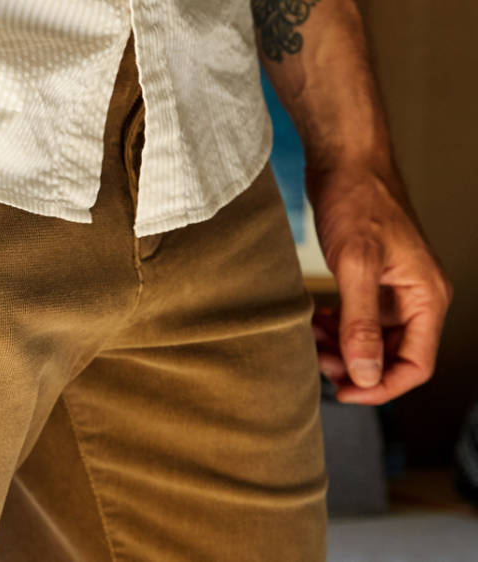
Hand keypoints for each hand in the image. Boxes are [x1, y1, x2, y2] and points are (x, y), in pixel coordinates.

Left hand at [307, 162, 452, 404]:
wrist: (345, 161)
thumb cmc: (356, 203)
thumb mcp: (355, 266)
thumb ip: (360, 323)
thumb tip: (365, 374)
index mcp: (426, 298)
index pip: (416, 365)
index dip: (380, 387)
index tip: (342, 392)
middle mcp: (416, 298)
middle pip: (392, 357)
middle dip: (355, 367)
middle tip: (316, 361)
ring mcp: (394, 290)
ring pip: (371, 340)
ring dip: (342, 349)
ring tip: (311, 340)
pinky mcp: (371, 280)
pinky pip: (358, 320)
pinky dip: (337, 328)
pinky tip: (315, 322)